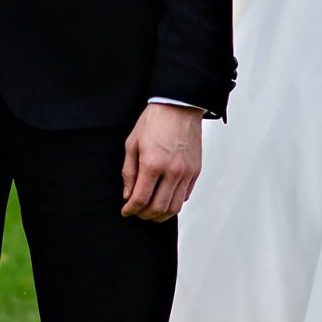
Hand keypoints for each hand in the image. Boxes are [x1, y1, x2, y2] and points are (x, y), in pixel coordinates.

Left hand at [120, 102, 203, 220]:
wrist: (179, 107)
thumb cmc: (154, 121)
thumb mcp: (132, 144)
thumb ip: (129, 172)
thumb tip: (128, 194)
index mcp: (153, 164)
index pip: (141, 198)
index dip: (131, 209)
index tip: (126, 211)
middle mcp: (172, 171)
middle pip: (158, 208)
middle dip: (144, 215)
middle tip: (137, 212)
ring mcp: (186, 172)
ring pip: (175, 207)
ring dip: (161, 214)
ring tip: (151, 211)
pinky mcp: (195, 171)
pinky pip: (185, 196)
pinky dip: (174, 203)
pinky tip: (165, 198)